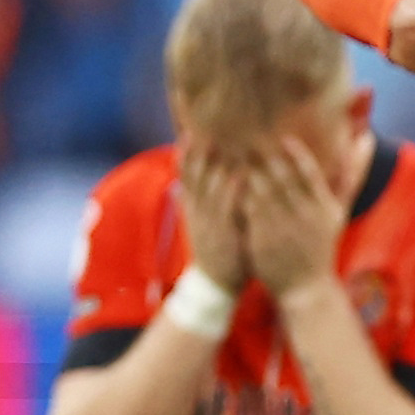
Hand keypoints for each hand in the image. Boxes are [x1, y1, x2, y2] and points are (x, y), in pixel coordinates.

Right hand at [172, 144, 253, 291]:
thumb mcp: (199, 227)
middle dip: (198, 154)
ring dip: (213, 166)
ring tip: (218, 142)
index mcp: (193, 210)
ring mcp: (209, 223)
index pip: (185, 178)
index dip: (185, 157)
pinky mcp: (224, 234)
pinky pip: (227, 208)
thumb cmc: (214, 253)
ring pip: (209, 188)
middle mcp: (198, 213)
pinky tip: (237, 174)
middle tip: (202, 130)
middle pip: (194, 178)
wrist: (216, 285)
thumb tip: (176, 188)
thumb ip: (191, 205)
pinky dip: (231, 190)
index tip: (187, 134)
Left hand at [229, 139, 340, 296]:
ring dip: (250, 171)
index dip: (296, 154)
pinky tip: (230, 180)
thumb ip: (348, 179)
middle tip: (250, 138)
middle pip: (282, 178)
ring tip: (237, 154)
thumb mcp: (338, 214)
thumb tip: (365, 143)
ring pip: (262, 191)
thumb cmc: (321, 246)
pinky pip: (249, 209)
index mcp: (322, 207)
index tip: (284, 138)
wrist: (305, 288)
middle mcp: (304, 215)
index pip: (309, 173)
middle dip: (267, 157)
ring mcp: (282, 227)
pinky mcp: (262, 238)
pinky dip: (240, 193)